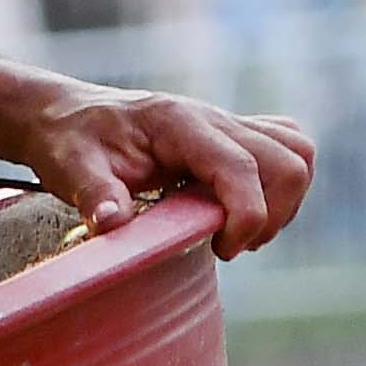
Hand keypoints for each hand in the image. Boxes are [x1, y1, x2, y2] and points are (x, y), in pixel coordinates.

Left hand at [20, 82, 314, 254]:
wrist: (67, 115)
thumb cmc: (70, 142)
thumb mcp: (70, 168)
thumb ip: (95, 194)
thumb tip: (112, 225)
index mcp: (178, 123)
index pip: (241, 167)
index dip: (246, 216)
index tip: (221, 250)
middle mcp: (213, 118)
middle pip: (289, 161)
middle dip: (272, 214)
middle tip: (227, 244)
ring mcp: (228, 125)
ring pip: (297, 153)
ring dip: (283, 202)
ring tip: (236, 230)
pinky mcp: (233, 137)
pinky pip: (286, 149)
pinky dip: (279, 187)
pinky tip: (238, 211)